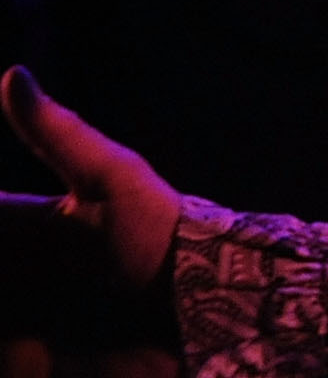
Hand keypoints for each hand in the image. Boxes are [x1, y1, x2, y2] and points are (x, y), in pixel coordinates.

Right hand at [0, 67, 180, 358]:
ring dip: (2, 300)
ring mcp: (24, 322)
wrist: (210, 304)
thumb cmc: (163, 234)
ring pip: (2, 310)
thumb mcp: (110, 179)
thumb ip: (57, 135)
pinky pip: (9, 355)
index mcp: (34, 228)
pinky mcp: (31, 364)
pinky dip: (7, 350)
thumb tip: (11, 74)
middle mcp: (23, 273)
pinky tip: (11, 343)